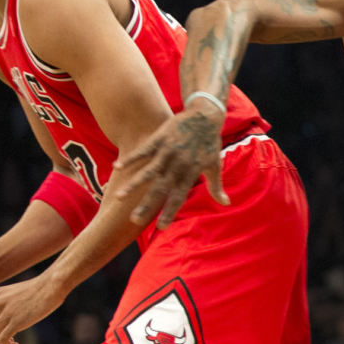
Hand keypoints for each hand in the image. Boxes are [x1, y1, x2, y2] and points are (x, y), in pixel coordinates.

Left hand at [0, 275, 63, 343]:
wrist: (51, 285)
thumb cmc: (40, 289)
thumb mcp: (17, 291)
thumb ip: (8, 301)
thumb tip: (8, 314)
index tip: (0, 324)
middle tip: (7, 335)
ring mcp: (7, 312)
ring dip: (0, 342)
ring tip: (12, 341)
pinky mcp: (16, 321)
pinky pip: (3, 339)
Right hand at [116, 109, 228, 228]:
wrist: (205, 116)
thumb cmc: (209, 143)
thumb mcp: (215, 166)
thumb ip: (216, 187)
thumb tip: (226, 204)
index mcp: (189, 174)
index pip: (178, 198)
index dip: (169, 212)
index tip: (160, 227)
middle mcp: (177, 165)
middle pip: (160, 189)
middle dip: (147, 205)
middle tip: (134, 219)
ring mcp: (167, 151)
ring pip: (148, 171)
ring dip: (133, 184)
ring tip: (119, 196)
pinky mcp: (160, 138)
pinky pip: (143, 150)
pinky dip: (130, 158)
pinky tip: (117, 166)